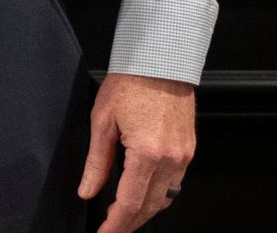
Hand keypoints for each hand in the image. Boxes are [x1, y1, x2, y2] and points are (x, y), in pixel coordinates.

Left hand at [79, 72, 195, 232]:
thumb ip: (97, 161)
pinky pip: (175, 185)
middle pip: (149, 207)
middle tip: (110, 230)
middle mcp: (171, 160)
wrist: (161, 61)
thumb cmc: (130, 83)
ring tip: (122, 216)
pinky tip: (142, 195)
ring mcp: (183, 157)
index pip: (129, 203)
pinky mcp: (189, 151)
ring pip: (165, 200)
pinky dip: (158, 196)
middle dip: (128, 223)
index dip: (115, 225)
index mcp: (147, 153)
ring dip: (143, 212)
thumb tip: (87, 191)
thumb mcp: (102, 120)